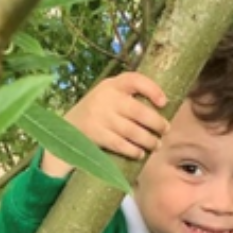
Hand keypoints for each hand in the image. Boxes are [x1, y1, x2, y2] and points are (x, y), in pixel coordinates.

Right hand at [40, 72, 168, 177]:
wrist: (67, 128)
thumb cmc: (99, 111)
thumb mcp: (109, 95)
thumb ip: (129, 96)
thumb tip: (162, 108)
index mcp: (111, 85)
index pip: (135, 79)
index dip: (152, 89)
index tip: (164, 102)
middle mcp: (106, 98)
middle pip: (140, 111)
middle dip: (157, 123)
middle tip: (165, 130)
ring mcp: (100, 117)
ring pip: (133, 131)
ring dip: (149, 140)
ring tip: (156, 144)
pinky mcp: (96, 135)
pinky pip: (122, 145)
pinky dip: (134, 150)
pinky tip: (140, 153)